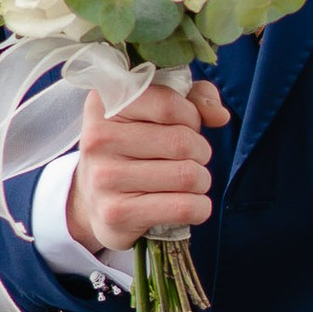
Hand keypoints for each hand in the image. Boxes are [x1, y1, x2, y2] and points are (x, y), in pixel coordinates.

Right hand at [68, 79, 229, 252]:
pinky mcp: (118, 212)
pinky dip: (200, 208)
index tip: (187, 126)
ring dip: (202, 180)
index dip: (191, 116)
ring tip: (190, 181)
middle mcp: (99, 138)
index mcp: (106, 104)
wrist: (93, 202)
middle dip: (201, 151)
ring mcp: (105, 177)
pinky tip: (191, 205)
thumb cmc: (133, 149)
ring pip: (188, 175)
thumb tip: (220, 116)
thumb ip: (193, 99)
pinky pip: (183, 207)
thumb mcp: (154, 113)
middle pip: (182, 142)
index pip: (168, 103)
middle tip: (193, 158)